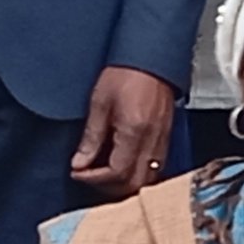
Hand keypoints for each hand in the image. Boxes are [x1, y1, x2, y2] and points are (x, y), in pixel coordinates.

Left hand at [69, 66, 176, 197]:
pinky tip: (122, 163)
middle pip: (134, 184)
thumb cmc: (126, 73)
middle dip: (109, 187)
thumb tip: (81, 162)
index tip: (77, 171)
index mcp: (135, 132)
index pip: (116, 173)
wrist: (151, 57)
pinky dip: (137, 173)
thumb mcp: (100, 103)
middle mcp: (153, 141)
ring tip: (104, 172)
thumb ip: (91, 137)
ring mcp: (163, 141)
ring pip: (147, 179)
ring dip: (124, 182)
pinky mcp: (166, 138)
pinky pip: (155, 168)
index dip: (93, 178)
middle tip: (89, 176)